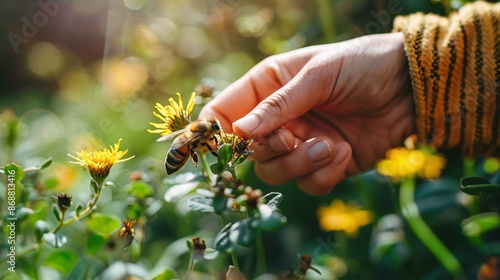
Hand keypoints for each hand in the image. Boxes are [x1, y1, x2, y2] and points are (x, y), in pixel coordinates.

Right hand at [199, 32, 414, 194]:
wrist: (412, 86)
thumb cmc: (363, 65)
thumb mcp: (319, 74)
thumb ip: (279, 104)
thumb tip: (240, 131)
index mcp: (268, 88)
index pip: (225, 114)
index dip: (215, 134)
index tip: (217, 149)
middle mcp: (280, 119)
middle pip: (250, 153)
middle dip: (270, 150)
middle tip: (292, 138)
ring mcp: (302, 144)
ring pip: (276, 173)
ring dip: (300, 163)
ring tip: (329, 145)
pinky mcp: (326, 164)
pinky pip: (309, 184)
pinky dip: (325, 174)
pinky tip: (345, 152)